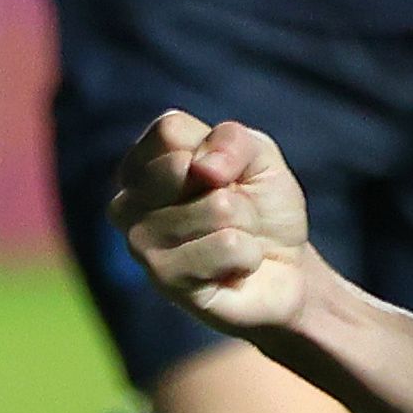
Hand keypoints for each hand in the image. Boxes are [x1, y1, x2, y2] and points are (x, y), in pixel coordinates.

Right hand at [109, 111, 316, 336]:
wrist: (285, 270)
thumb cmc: (262, 206)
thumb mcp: (259, 155)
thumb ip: (231, 140)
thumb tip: (202, 168)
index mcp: (143, 163)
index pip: (169, 130)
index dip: (216, 148)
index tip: (227, 173)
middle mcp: (127, 203)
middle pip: (183, 167)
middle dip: (232, 187)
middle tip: (234, 211)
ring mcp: (140, 244)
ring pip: (215, 208)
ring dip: (244, 224)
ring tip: (236, 240)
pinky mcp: (164, 281)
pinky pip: (226, 246)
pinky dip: (248, 254)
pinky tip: (235, 268)